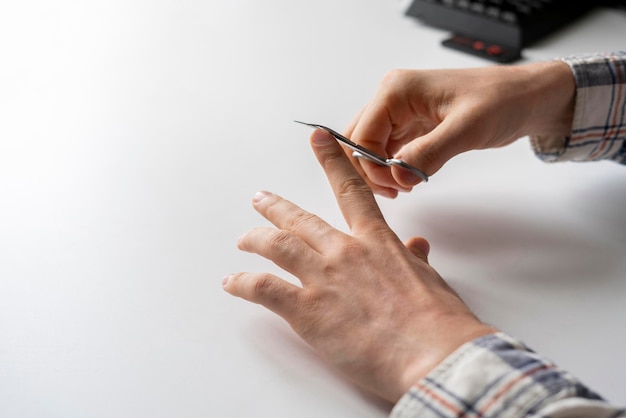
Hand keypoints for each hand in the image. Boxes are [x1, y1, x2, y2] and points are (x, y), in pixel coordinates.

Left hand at [223, 128, 496, 401]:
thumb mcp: (431, 282)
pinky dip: (242, 283)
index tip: (319, 137)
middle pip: (299, 220)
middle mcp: (344, 251)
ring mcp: (322, 278)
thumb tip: (417, 247)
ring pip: (276, 246)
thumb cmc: (439, 322)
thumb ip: (415, 260)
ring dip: (255, 240)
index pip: (350, 190)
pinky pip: (263, 288)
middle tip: (260, 199)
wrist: (435, 354)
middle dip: (275, 207)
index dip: (332, 159)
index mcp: (376, 242)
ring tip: (244, 241)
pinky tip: (232, 282)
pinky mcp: (306, 310)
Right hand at [345, 60, 575, 196]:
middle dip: (371, 170)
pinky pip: (387, 149)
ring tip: (405, 187)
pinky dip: (391, 167)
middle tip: (397, 191)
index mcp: (397, 90)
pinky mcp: (411, 124)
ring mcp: (401, 111)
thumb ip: (428, 153)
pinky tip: (409, 180)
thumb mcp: (467, 128)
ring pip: (370, 147)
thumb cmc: (502, 101)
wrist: (527, 98)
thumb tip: (397, 177)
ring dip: (379, 171)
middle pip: (358, 140)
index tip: (395, 186)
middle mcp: (392, 97)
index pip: (362, 134)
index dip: (371, 165)